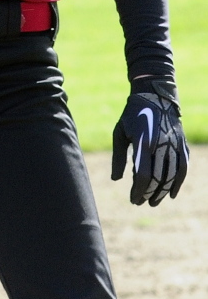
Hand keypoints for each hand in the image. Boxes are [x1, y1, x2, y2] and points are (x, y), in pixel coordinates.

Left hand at [111, 76, 188, 205]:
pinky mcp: (182, 145)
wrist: (155, 97)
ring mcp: (174, 145)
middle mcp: (161, 145)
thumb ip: (118, 157)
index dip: (138, 190)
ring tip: (153, 201)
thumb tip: (116, 180)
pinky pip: (183, 167)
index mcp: (144, 142)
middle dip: (149, 193)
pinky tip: (172, 193)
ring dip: (163, 191)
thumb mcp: (119, 133)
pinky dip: (178, 182)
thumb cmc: (132, 116)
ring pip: (172, 176)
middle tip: (140, 202)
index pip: (143, 174)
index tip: (132, 198)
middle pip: (158, 178)